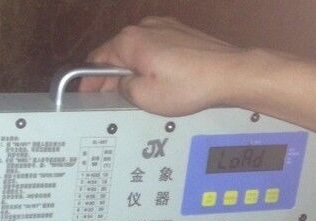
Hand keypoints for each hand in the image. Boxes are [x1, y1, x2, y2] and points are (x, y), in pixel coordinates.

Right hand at [78, 16, 252, 115]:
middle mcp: (144, 27)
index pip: (96, 59)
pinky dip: (150, 63)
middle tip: (110, 99)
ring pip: (137, 50)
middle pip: (117, 53)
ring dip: (132, 70)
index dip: (88, 80)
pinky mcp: (181, 32)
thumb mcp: (144, 97)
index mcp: (129, 40)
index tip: (85, 94)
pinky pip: (156, 48)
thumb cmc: (188, 85)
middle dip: (111, 76)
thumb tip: (121, 85)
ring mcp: (165, 26)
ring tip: (136, 94)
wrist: (230, 73)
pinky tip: (158, 80)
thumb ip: (123, 89)